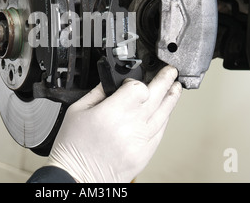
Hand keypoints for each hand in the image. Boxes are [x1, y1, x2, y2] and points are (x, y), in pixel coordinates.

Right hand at [47, 66, 181, 182]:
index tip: (130, 81)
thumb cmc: (73, 147)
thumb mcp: (76, 111)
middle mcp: (129, 126)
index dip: (135, 81)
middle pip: (156, 96)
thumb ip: (97, 92)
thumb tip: (111, 81)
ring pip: (163, 114)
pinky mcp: (145, 154)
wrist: (77, 177)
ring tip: (175, 87)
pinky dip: (165, 119)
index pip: (137, 88)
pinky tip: (165, 111)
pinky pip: (160, 132)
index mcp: (110, 113)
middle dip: (165, 80)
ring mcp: (140, 142)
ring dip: (171, 98)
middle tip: (170, 72)